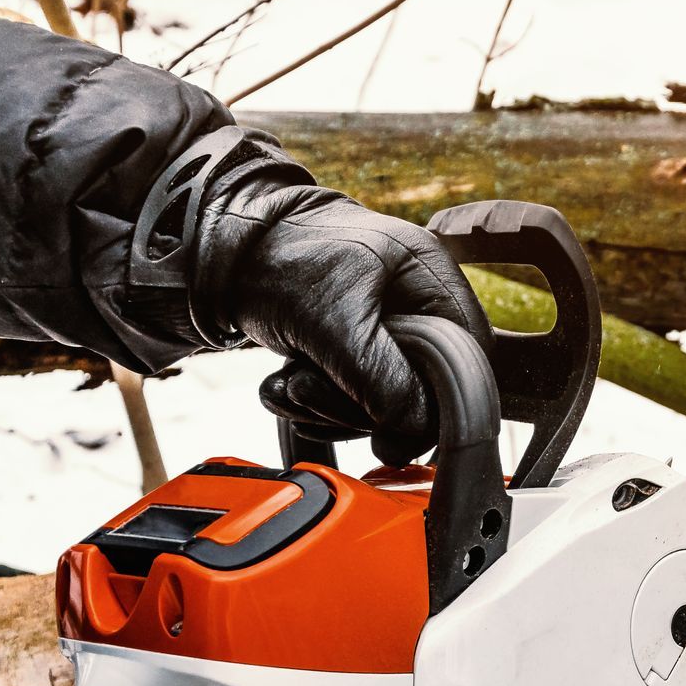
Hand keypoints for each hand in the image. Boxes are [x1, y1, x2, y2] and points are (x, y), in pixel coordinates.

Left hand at [207, 181, 489, 464]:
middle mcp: (416, 303)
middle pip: (424, 388)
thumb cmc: (280, 259)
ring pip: (384, 399)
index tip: (394, 418)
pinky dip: (315, 403)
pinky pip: (351, 397)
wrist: (215, 248)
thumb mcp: (338, 325)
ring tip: (294, 383)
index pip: (469, 358)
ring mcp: (383, 327)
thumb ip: (386, 384)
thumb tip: (412, 436)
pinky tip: (286, 384)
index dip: (440, 398)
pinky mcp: (350, 346)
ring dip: (332, 407)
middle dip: (364, 405)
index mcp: (432, 280)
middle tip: (318, 390)